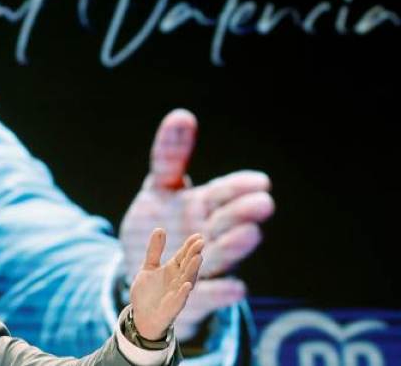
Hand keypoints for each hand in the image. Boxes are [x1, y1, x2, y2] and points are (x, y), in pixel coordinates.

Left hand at [119, 109, 274, 338]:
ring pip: (220, 254)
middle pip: (226, 221)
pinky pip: (206, 293)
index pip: (223, 193)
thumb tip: (182, 114)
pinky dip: (220, 291)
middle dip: (242, 212)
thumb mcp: (159, 189)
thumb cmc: (161, 226)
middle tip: (263, 203)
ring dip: (235, 245)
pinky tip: (236, 287)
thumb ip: (170, 156)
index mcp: (203, 206)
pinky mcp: (189, 294)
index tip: (260, 181)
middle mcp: (207, 234)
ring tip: (251, 233)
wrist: (144, 277)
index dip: (239, 187)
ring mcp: (201, 264)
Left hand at [130, 229, 202, 339]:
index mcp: (172, 270)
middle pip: (187, 265)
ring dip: (193, 269)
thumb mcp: (148, 267)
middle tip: (200, 242)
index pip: (183, 256)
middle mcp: (178, 280)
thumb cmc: (148, 292)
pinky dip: (183, 292)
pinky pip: (180, 299)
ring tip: (198, 257)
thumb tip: (160, 229)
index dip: (189, 246)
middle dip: (194, 254)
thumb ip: (154, 250)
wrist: (141, 315)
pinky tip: (186, 284)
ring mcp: (177, 293)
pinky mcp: (173, 307)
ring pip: (187, 280)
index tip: (197, 236)